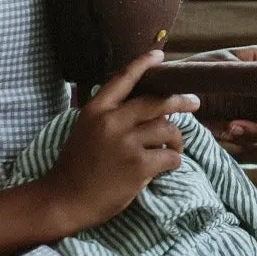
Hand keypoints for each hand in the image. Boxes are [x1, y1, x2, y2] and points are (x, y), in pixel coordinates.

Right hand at [41, 50, 199, 231]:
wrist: (64, 199)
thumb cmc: (76, 166)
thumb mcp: (85, 129)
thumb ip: (110, 115)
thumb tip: (145, 109)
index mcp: (96, 110)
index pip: (123, 79)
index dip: (143, 64)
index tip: (159, 56)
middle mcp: (112, 121)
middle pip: (156, 102)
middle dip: (180, 101)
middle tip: (193, 102)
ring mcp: (126, 143)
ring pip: (167, 130)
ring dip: (176, 140)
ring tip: (173, 148)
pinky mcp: (138, 165)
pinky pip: (170, 156)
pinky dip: (173, 161)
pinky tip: (166, 166)